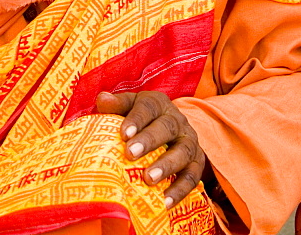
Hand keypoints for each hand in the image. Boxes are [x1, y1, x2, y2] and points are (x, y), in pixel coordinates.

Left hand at [96, 90, 205, 208]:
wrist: (169, 129)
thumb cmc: (142, 119)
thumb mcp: (129, 107)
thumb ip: (117, 105)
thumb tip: (102, 99)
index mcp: (159, 103)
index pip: (148, 107)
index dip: (136, 120)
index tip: (123, 134)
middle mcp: (178, 120)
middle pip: (166, 127)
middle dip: (149, 141)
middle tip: (131, 154)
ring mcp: (190, 141)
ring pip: (183, 151)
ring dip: (166, 166)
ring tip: (148, 179)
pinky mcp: (197, 162)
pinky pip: (193, 176)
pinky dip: (181, 189)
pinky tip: (166, 201)